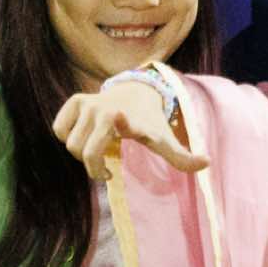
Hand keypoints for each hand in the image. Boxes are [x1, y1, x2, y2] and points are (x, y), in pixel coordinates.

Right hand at [53, 84, 209, 181]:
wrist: (137, 93)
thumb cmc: (149, 123)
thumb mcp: (165, 140)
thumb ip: (182, 157)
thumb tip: (207, 163)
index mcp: (132, 122)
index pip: (126, 122)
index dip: (122, 121)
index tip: (119, 116)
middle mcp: (108, 111)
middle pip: (86, 153)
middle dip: (94, 168)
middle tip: (106, 173)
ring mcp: (90, 104)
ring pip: (71, 145)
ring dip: (82, 156)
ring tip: (97, 152)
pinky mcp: (75, 101)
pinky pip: (60, 131)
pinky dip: (67, 138)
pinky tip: (84, 136)